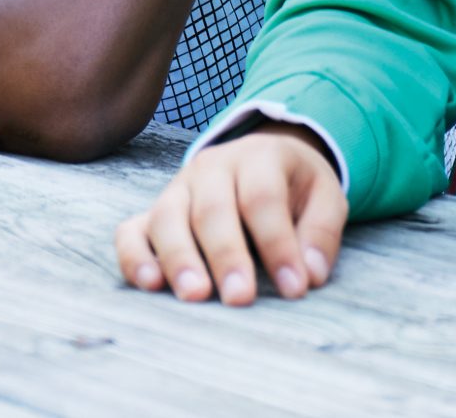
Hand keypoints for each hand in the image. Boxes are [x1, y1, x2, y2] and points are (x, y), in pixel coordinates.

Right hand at [115, 124, 345, 304]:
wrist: (263, 159)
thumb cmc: (293, 187)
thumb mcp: (324, 197)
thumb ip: (320, 232)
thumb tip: (310, 274)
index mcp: (258, 157)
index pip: (262, 198)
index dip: (278, 244)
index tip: (294, 287)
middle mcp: (212, 168)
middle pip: (212, 209)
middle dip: (226, 256)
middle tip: (240, 298)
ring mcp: (177, 188)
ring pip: (167, 218)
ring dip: (179, 259)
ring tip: (195, 295)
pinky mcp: (152, 212)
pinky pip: (131, 231)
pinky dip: (135, 257)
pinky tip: (150, 284)